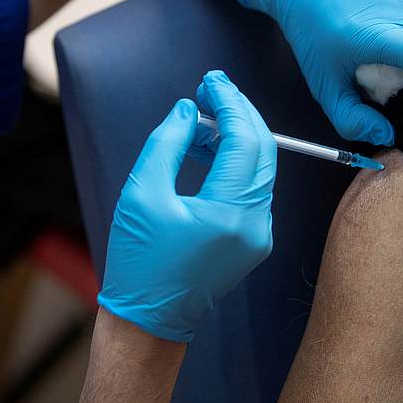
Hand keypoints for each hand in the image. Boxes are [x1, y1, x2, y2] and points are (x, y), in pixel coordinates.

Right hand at [98, 70, 276, 340]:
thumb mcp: (142, 194)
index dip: (230, 104)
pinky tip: (206, 149)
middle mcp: (256, 224)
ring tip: (200, 120)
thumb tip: (187, 110)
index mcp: (231, 214)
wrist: (149, 320)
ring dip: (236, 136)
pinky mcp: (252, 239)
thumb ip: (166, 143)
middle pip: (262, 149)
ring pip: (259, 167)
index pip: (246, 141)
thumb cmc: (139, 263)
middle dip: (239, 113)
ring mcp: (259, 234)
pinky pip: (251, 187)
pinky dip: (233, 161)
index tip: (210, 82)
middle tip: (210, 89)